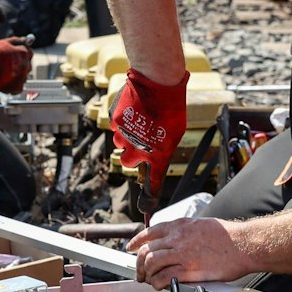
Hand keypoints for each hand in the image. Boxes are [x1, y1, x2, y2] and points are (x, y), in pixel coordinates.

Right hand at [0, 37, 31, 92]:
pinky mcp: (17, 87)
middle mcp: (25, 65)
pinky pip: (19, 87)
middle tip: (8, 67)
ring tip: (4, 74)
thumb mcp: (4, 43)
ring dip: (17, 76)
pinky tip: (5, 81)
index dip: (22, 55)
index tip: (16, 57)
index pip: (29, 53)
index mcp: (24, 53)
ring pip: (23, 77)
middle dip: (20, 66)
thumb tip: (24, 40)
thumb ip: (16, 41)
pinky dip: (13, 86)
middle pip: (27, 66)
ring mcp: (22, 77)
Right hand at [110, 68, 187, 192]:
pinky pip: (115, 127)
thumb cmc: (171, 106)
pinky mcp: (115, 121)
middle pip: (127, 162)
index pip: (152, 183)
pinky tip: (133, 109)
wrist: (158, 81)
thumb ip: (164, 148)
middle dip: (131, 154)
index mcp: (157, 153)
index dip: (149, 199)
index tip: (146, 210)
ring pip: (120, 143)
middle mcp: (139, 148)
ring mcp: (125, 135)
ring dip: (127, 136)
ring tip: (140, 119)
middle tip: (140, 139)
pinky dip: (122, 122)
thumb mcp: (176, 131)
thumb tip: (156, 156)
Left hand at [127, 217, 252, 287]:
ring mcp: (182, 254)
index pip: (150, 232)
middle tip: (139, 271)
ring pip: (151, 263)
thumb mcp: (202, 225)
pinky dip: (157, 282)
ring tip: (149, 280)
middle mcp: (177, 238)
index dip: (137, 241)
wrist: (244, 244)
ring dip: (146, 274)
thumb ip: (186, 232)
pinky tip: (159, 285)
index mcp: (180, 226)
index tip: (131, 247)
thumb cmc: (229, 236)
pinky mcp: (189, 270)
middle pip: (146, 250)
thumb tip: (178, 239)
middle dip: (138, 263)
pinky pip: (164, 277)